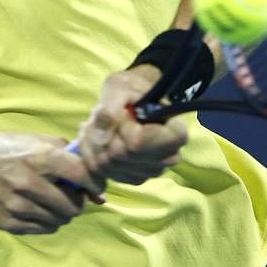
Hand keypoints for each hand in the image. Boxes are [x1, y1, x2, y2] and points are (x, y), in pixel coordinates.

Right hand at [0, 133, 106, 234]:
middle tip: (72, 194)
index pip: (80, 174)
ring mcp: (17, 206)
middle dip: (79, 201)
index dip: (95, 182)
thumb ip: (63, 152)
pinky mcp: (9, 223)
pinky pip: (45, 229)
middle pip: (73, 204)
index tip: (97, 187)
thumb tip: (93, 174)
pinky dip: (49, 221)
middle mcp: (27, 183)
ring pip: (60, 220)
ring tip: (54, 201)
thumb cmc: (3, 150)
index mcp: (37, 157)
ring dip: (64, 213)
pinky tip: (40, 209)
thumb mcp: (31, 139)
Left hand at [77, 67, 188, 183]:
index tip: (124, 112)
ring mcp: (150, 172)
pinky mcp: (132, 179)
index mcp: (175, 134)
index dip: (122, 127)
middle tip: (100, 114)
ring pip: (106, 166)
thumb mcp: (119, 87)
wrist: (134, 100)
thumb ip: (110, 109)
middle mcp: (168, 158)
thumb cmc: (132, 90)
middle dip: (102, 133)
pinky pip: (101, 172)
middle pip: (119, 155)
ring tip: (98, 124)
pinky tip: (96, 137)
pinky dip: (91, 153)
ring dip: (93, 142)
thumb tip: (101, 139)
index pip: (137, 142)